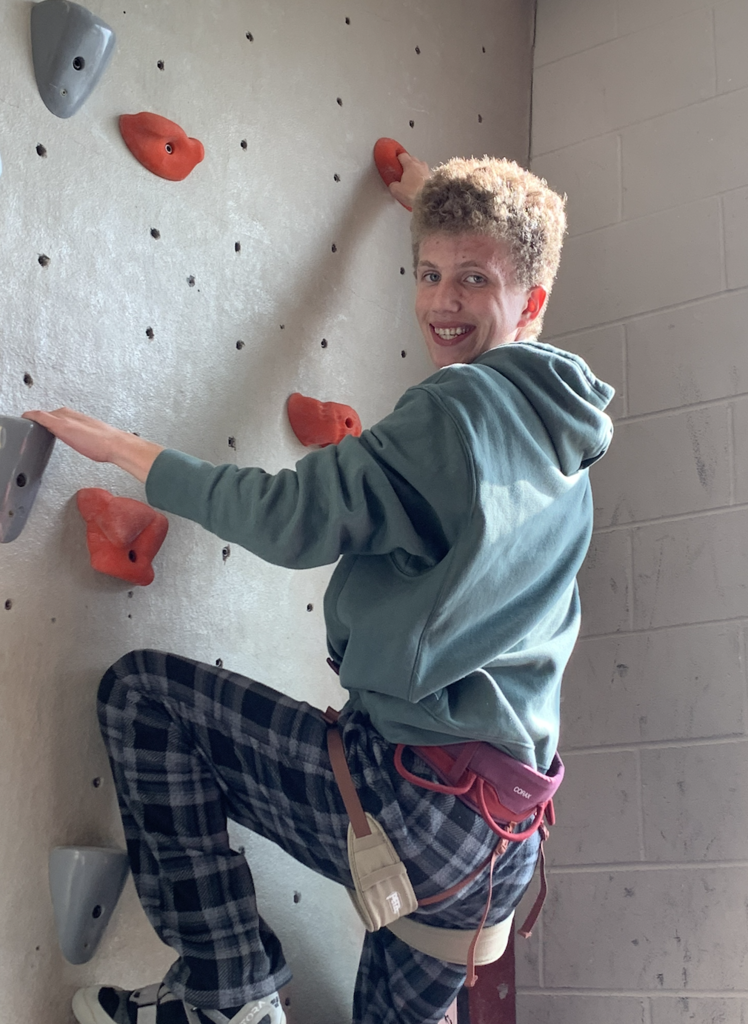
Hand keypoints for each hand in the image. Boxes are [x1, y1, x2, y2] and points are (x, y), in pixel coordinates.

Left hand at [22, 407, 162, 482]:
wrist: (119, 445)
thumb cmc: (116, 447)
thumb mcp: (107, 443)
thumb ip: (101, 442)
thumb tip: (110, 448)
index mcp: (89, 422)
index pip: (71, 416)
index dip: (61, 419)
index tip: (54, 422)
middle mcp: (79, 418)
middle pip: (60, 413)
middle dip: (50, 417)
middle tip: (41, 421)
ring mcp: (70, 420)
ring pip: (51, 414)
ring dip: (42, 417)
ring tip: (33, 420)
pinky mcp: (63, 425)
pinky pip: (43, 417)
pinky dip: (34, 416)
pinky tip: (27, 417)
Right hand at [388, 152, 429, 208]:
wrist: (429, 199)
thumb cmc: (413, 193)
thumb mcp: (396, 190)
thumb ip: (392, 185)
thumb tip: (393, 185)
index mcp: (410, 164)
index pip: (402, 155)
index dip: (397, 158)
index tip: (395, 162)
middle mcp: (420, 165)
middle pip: (412, 159)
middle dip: (407, 164)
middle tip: (402, 172)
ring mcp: (427, 170)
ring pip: (420, 166)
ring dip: (416, 170)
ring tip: (411, 178)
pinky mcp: (432, 178)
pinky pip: (425, 174)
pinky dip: (421, 177)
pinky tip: (418, 184)